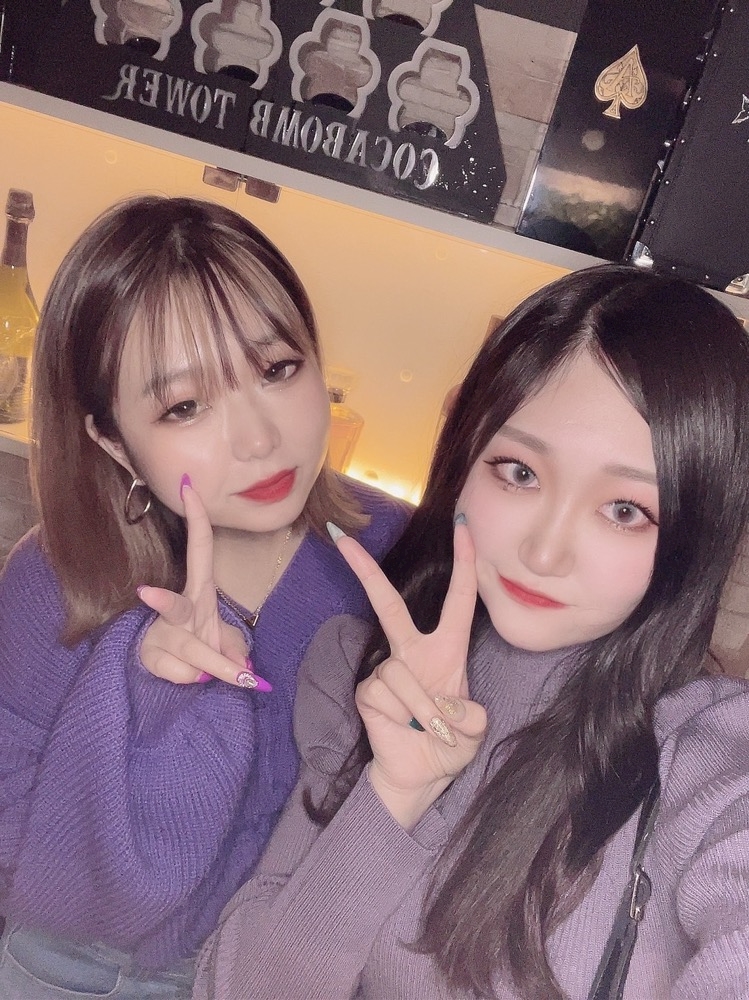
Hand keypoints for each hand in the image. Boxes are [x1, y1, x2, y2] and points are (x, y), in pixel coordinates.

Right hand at [138, 482, 248, 684]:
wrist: (173, 669)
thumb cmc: (203, 643)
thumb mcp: (226, 640)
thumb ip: (236, 649)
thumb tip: (243, 668)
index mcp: (201, 591)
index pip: (198, 549)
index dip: (196, 520)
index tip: (189, 487)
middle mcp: (180, 609)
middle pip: (176, 604)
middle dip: (164, 600)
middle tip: (145, 594)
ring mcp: (162, 632)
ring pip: (189, 650)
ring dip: (215, 665)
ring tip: (231, 675)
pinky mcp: (150, 654)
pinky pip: (181, 673)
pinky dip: (196, 680)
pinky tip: (194, 677)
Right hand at [330, 520, 486, 828]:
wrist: (420, 776)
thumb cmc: (448, 745)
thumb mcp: (474, 731)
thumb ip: (471, 717)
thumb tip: (450, 705)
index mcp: (448, 650)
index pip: (459, 598)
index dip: (465, 562)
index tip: (463, 526)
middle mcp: (414, 652)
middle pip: (389, 604)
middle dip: (365, 571)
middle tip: (343, 539)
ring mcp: (387, 670)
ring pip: (401, 671)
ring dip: (424, 708)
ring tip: (432, 729)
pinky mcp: (367, 692)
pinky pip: (386, 694)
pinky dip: (406, 716)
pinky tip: (406, 729)